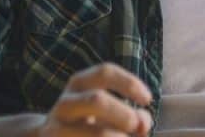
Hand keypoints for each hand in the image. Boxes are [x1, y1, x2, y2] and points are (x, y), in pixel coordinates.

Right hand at [34, 63, 152, 136]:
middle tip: (136, 126)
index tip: (148, 99)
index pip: (105, 72)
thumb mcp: (111, 114)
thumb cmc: (91, 124)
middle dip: (123, 114)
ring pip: (96, 134)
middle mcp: (66, 103)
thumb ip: (133, 117)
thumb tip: (142, 125)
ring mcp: (56, 128)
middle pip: (97, 100)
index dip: (129, 83)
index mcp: (80, 84)